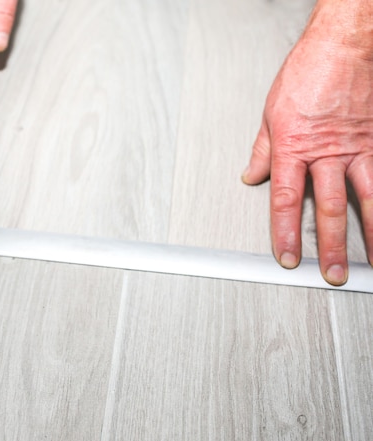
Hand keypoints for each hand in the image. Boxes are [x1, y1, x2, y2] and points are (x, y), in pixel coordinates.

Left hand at [242, 0, 372, 285]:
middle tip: (331, 273)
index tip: (285, 256)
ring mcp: (357, 148)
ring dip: (371, 234)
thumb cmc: (307, 72)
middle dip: (329, 246)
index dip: (284, 233)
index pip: (286, 202)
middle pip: (328, 209)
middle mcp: (326, 153)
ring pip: (367, 199)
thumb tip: (251, 174)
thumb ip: (262, 150)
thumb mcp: (271, 113)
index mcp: (292, 149)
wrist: (344, 46)